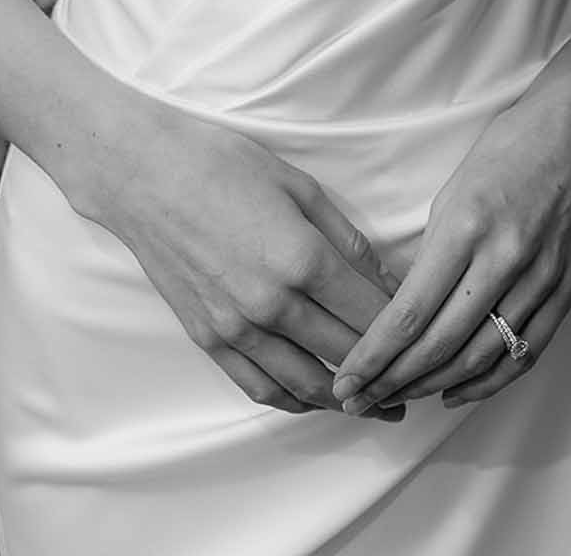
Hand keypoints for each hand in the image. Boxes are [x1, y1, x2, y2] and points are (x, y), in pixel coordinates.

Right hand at [86, 95, 408, 421]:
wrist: (145, 175)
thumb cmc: (225, 164)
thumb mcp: (299, 185)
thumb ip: (347, 237)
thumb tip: (387, 278)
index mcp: (302, 258)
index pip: (369, 312)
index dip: (404, 329)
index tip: (425, 335)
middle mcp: (271, 303)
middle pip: (344, 353)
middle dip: (386, 371)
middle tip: (415, 381)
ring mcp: (237, 326)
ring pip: (305, 383)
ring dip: (345, 399)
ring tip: (375, 405)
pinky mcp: (208, 338)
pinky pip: (259, 385)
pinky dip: (293, 400)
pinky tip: (315, 399)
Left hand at [329, 68, 570, 415]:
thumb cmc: (511, 145)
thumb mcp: (454, 189)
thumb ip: (433, 252)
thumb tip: (406, 307)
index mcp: (466, 226)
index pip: (410, 312)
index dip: (373, 356)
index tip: (344, 379)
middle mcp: (504, 258)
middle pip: (440, 344)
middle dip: (392, 381)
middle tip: (358, 401)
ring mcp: (542, 277)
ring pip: (480, 356)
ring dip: (433, 386)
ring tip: (397, 399)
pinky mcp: (568, 288)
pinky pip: (525, 352)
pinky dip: (488, 381)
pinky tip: (456, 392)